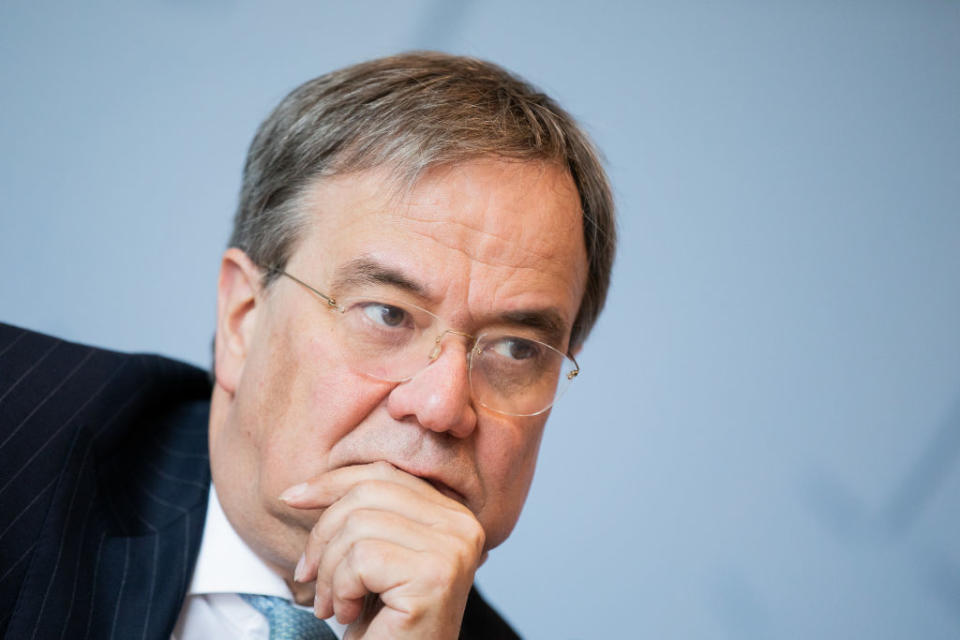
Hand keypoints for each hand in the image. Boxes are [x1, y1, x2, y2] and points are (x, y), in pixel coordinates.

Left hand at [279, 461, 485, 639]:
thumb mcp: (373, 555)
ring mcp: (452, 550)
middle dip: (323, 534)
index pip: (384, 474)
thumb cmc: (384, 621)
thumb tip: (300, 489)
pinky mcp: (434, 578)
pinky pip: (361, 559)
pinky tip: (350, 614)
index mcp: (452, 513)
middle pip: (368, 493)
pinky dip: (341, 590)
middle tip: (308, 576)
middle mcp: (462, 526)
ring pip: (359, 526)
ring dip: (329, 571)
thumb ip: (360, 513)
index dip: (332, 482)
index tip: (292, 498)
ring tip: (333, 604)